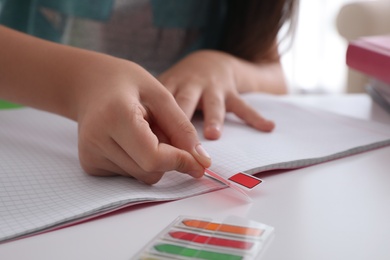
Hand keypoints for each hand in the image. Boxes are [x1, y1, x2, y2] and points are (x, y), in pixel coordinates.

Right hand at [73, 55, 210, 183]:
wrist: (89, 84)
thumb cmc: (127, 83)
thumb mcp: (160, 95)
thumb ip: (182, 128)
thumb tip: (202, 162)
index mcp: (115, 116)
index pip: (153, 157)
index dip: (181, 161)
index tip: (200, 161)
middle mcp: (97, 140)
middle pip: (150, 171)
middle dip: (169, 159)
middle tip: (162, 131)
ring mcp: (90, 155)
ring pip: (142, 176)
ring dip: (154, 160)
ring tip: (143, 131)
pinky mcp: (89, 164)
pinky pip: (130, 175)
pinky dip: (140, 162)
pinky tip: (130, 140)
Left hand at [158, 50, 274, 139]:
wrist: (209, 62)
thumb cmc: (182, 85)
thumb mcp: (166, 90)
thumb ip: (154, 111)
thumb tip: (139, 142)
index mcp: (171, 86)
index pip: (161, 106)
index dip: (156, 125)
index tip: (153, 147)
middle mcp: (191, 85)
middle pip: (184, 103)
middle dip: (181, 124)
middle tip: (177, 144)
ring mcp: (212, 88)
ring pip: (213, 104)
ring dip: (213, 119)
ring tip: (213, 134)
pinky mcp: (231, 91)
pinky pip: (244, 105)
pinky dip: (256, 117)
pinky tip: (268, 126)